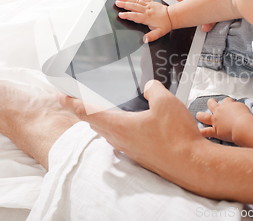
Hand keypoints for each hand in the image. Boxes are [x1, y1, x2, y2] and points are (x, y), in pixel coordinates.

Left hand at [58, 80, 205, 183]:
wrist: (192, 164)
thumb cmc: (177, 138)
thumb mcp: (165, 102)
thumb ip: (153, 89)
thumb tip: (149, 87)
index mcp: (119, 126)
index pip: (86, 112)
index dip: (72, 102)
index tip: (61, 96)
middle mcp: (120, 140)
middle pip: (95, 122)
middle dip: (86, 110)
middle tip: (81, 100)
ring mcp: (130, 150)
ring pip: (109, 132)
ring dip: (103, 120)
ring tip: (105, 109)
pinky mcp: (140, 155)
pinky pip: (123, 139)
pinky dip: (119, 128)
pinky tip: (132, 123)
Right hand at [116, 0, 172, 41]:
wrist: (172, 16)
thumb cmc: (165, 25)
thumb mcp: (159, 33)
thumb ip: (151, 36)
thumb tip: (145, 40)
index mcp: (148, 18)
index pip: (135, 16)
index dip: (127, 15)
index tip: (120, 15)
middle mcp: (147, 10)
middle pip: (134, 6)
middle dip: (124, 4)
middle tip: (116, 3)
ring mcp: (149, 5)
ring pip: (136, 1)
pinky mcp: (151, 2)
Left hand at [196, 98, 251, 142]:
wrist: (242, 126)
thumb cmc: (244, 117)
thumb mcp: (243, 107)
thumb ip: (238, 107)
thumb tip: (236, 108)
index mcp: (226, 105)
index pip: (226, 100)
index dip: (228, 102)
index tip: (230, 103)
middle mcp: (219, 112)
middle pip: (211, 104)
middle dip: (211, 103)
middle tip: (212, 102)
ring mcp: (215, 121)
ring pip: (204, 116)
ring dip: (200, 115)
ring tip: (198, 115)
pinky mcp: (215, 131)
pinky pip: (205, 132)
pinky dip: (201, 132)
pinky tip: (198, 133)